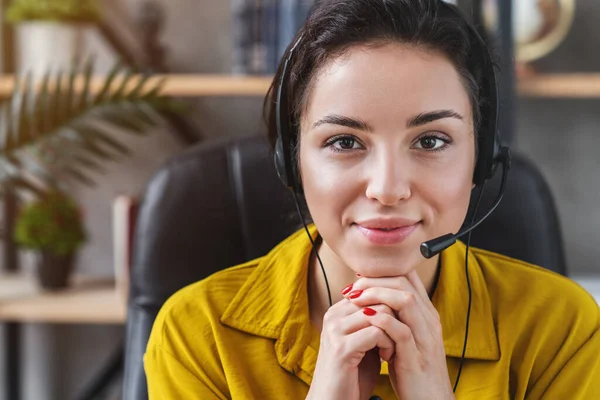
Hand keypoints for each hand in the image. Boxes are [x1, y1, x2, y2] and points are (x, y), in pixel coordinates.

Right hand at [307, 296, 395, 399]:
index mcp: (337, 312)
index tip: (396, 329)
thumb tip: (398, 299)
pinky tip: (387, 358)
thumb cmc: (354, 375)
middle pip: (376, 298)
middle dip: (393, 317)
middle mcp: (333, 316)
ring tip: (391, 349)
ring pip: (378, 312)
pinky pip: (376, 332)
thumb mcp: (366, 342)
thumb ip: (375, 321)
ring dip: (393, 331)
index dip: (389, 308)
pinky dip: (389, 344)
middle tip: (396, 340)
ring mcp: (335, 331)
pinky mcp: (341, 348)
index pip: (370, 290)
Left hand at [345, 270, 454, 399]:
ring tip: (354, 298)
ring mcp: (424, 337)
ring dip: (376, 294)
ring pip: (405, 300)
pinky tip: (365, 317)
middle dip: (375, 280)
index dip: (382, 272)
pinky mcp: (416, 356)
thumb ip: (396, 316)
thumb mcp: (405, 337)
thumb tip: (369, 299)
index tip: (358, 277)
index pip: (408, 277)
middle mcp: (428, 320)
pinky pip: (402, 331)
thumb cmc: (412, 368)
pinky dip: (382, 320)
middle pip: (404, 282)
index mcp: (426, 313)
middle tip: (352, 286)